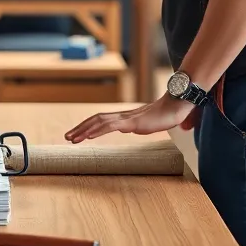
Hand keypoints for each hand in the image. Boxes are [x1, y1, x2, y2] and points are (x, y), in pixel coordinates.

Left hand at [64, 95, 194, 142]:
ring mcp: (127, 118)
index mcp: (125, 117)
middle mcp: (122, 115)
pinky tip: (89, 136)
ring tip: (73, 138)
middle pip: (96, 119)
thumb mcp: (150, 124)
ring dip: (84, 130)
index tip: (77, 135)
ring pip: (99, 122)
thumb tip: (139, 127)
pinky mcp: (133, 122)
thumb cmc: (167, 115)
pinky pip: (111, 126)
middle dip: (80, 128)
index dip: (88, 126)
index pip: (101, 120)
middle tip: (68, 137)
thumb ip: (142, 125)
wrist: (178, 107)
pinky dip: (98, 130)